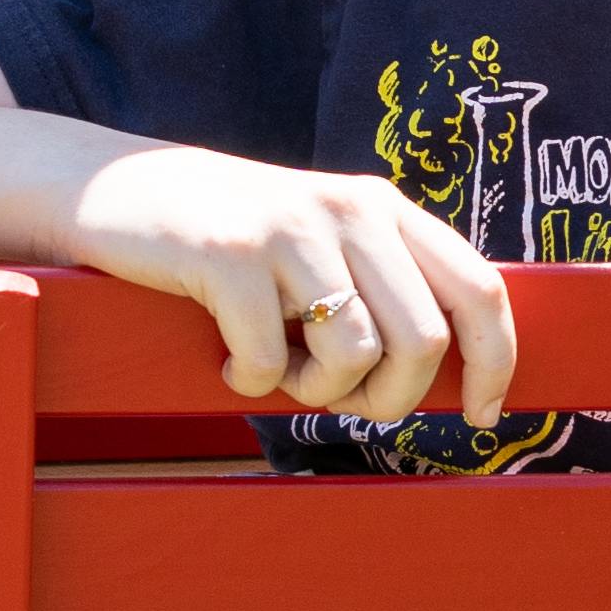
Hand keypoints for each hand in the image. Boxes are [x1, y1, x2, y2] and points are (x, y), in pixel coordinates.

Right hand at [59, 143, 516, 423]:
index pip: (479, 288)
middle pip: (423, 342)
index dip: (495, 363)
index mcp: (384, 209)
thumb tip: (448, 377)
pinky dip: (252, 383)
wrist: (115, 193)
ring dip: (314, 393)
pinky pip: (271, 362)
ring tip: (277, 369)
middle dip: (389, 399)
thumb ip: (381, 288)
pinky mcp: (230, 255)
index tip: (482, 417)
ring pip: (354, 357)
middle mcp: (351, 208)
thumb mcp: (320, 247)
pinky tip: (227, 358)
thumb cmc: (229, 245)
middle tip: (339, 401)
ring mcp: (291, 229)